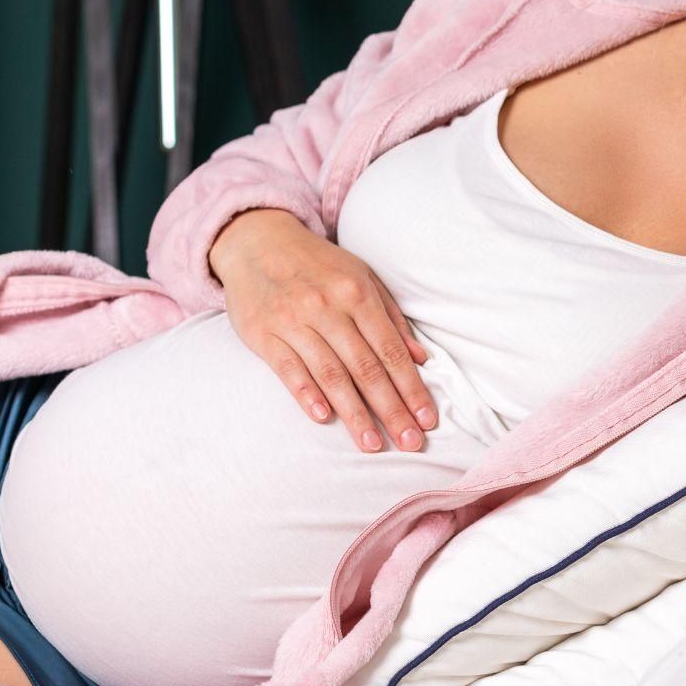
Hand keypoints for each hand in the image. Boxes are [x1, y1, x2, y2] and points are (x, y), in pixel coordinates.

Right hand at [209, 208, 438, 452]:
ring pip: (331, 374)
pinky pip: (289, 368)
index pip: (391, 351)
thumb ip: (391, 317)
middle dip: (391, 409)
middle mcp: (328, 308)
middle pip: (366, 368)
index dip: (411, 388)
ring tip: (372, 444)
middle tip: (410, 443)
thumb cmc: (318, 265)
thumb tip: (420, 358)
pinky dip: (306, 394)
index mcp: (357, 294)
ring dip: (354, 413)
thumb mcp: (362, 277)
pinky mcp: (264, 333)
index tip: (427, 419)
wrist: (257, 241)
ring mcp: (294, 321)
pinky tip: (323, 417)